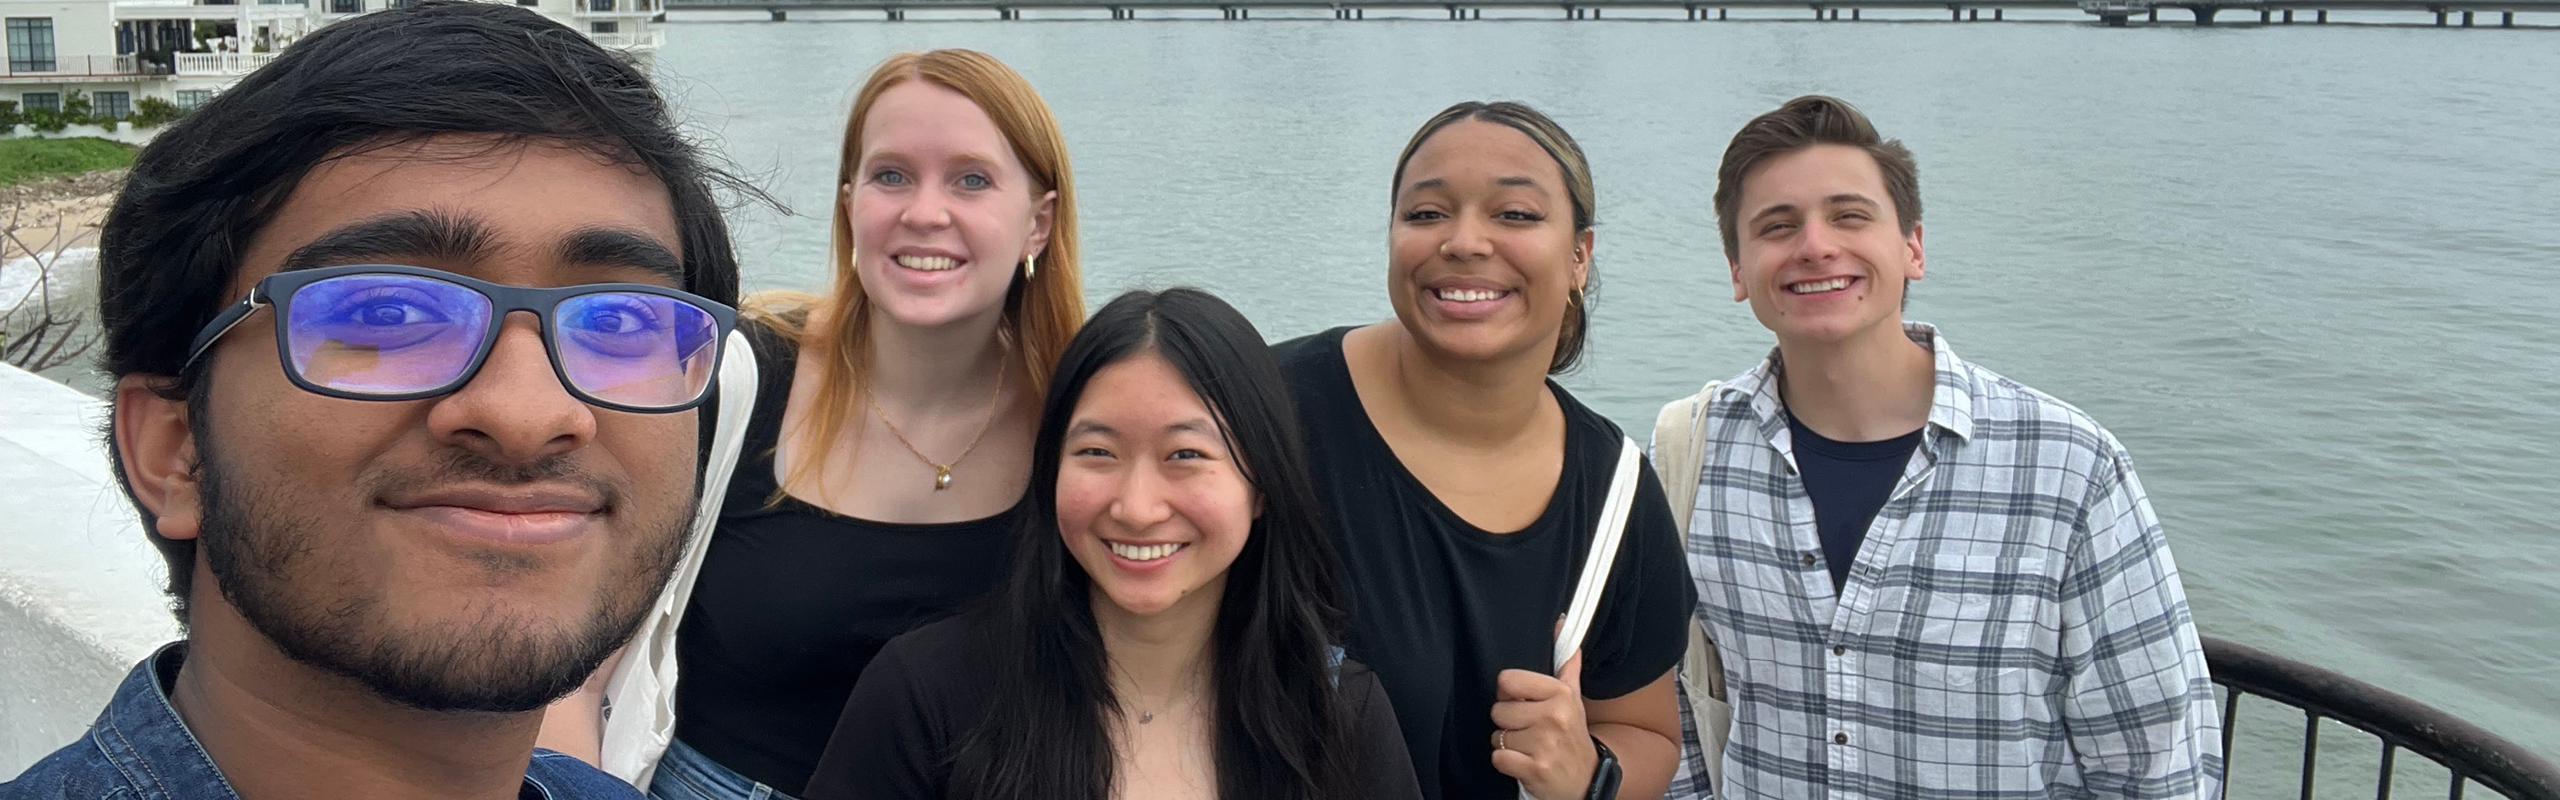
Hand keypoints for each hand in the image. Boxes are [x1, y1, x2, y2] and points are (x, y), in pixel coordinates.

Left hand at [1490, 649, 1596, 799]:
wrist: (1586, 780)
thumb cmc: (1572, 736)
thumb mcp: (1573, 698)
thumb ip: (1566, 663)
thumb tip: (1562, 622)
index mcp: (1560, 694)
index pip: (1506, 680)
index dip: (1509, 694)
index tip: (1524, 704)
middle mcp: (1554, 716)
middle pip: (1498, 711)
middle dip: (1509, 723)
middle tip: (1530, 731)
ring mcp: (1544, 744)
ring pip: (1496, 736)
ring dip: (1508, 745)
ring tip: (1530, 747)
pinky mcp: (1535, 768)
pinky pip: (1498, 758)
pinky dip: (1507, 763)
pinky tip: (1524, 763)